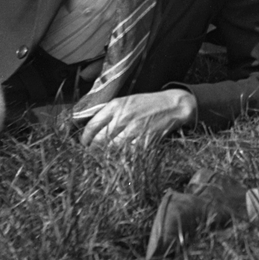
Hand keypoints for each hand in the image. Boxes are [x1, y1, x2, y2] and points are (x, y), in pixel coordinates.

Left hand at [79, 89, 196, 146]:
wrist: (173, 105)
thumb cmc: (148, 103)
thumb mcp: (126, 101)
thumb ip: (109, 112)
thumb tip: (92, 129)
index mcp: (116, 106)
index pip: (92, 126)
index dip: (85, 138)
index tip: (85, 143)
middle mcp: (123, 118)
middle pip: (99, 141)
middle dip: (93, 150)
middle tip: (92, 153)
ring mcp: (134, 130)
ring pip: (111, 150)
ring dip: (105, 156)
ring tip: (104, 157)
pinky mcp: (144, 140)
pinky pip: (127, 154)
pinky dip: (121, 158)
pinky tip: (120, 157)